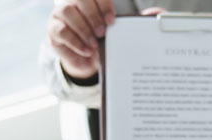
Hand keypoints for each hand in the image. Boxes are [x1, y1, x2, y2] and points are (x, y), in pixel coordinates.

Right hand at [47, 3, 164, 80]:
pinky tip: (87, 50)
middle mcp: (74, 3)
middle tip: (103, 32)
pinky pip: (60, 30)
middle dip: (92, 15)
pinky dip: (75, 40)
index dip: (103, 4)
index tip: (112, 20)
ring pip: (67, 11)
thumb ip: (135, 22)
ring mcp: (60, 14)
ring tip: (95, 43)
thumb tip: (157, 13)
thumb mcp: (119, 33)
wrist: (86, 61)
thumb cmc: (103, 41)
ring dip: (83, 28)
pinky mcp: (53, 31)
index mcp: (90, 0)